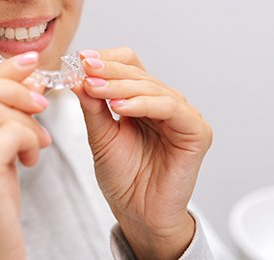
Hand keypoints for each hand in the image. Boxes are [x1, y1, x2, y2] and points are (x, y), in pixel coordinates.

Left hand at [72, 47, 211, 259]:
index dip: (106, 59)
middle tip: (85, 69)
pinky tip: (120, 107)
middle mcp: (162, 101)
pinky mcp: (196, 131)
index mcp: (141, 98)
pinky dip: (143, 103)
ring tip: (95, 87)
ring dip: (120, 85)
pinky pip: (170, 107)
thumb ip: (92, 106)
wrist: (138, 214)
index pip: (128, 64)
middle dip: (108, 70)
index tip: (81, 59)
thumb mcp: (100, 135)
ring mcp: (181, 114)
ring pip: (151, 86)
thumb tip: (77, 77)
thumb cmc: (123, 176)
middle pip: (137, 72)